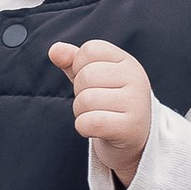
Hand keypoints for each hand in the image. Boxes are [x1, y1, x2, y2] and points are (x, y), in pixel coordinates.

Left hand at [49, 38, 151, 188]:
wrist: (133, 139)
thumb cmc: (110, 103)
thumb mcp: (93, 78)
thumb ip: (72, 61)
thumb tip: (54, 50)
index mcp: (127, 62)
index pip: (90, 50)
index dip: (79, 67)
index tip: (93, 82)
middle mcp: (136, 78)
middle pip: (86, 76)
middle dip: (79, 92)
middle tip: (94, 103)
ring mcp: (136, 103)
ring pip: (86, 100)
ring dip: (81, 111)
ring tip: (96, 115)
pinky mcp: (129, 127)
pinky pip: (90, 122)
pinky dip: (83, 127)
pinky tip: (96, 128)